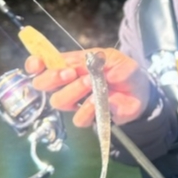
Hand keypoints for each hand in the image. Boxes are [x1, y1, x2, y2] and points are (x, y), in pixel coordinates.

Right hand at [25, 48, 151, 126]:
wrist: (142, 93)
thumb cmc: (125, 71)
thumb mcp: (115, 59)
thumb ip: (98, 60)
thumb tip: (83, 64)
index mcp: (72, 65)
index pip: (43, 64)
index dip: (35, 64)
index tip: (37, 64)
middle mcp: (68, 84)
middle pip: (43, 84)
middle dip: (52, 78)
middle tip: (71, 73)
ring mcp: (76, 101)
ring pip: (58, 101)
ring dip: (73, 91)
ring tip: (91, 83)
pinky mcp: (88, 117)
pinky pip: (77, 118)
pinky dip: (87, 109)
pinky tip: (98, 102)